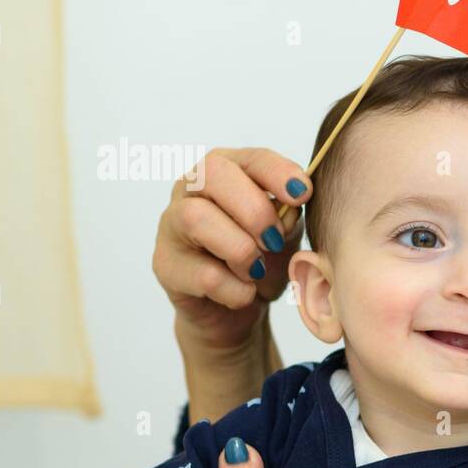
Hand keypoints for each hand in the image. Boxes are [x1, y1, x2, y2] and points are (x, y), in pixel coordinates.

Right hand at [153, 147, 311, 354]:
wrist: (238, 309)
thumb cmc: (262, 260)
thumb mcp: (285, 234)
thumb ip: (288, 216)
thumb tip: (288, 210)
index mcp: (226, 172)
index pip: (250, 159)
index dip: (277, 172)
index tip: (303, 194)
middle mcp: (191, 189)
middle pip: (213, 174)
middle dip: (254, 209)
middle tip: (275, 240)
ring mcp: (172, 225)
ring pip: (197, 218)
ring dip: (241, 250)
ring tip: (257, 270)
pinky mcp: (165, 264)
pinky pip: (204, 274)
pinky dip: (237, 290)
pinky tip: (244, 293)